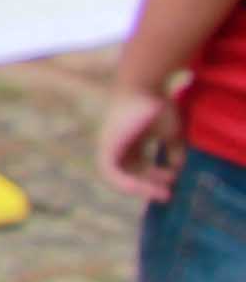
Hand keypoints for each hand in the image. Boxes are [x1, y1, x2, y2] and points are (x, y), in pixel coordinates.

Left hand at [101, 84, 182, 203]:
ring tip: (162, 193)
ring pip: (121, 176)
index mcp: (132, 140)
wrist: (143, 87)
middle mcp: (119, 144)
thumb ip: (173, 150)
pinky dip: (125, 183)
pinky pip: (110, 172)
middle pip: (131, 172)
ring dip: (141, 187)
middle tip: (168, 194)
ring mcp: (110, 145)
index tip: (172, 183)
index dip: (155, 178)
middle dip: (150, 185)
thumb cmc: (158, 106)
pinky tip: (143, 189)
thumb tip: (176, 168)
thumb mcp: (170, 133)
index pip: (140, 166)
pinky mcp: (105, 145)